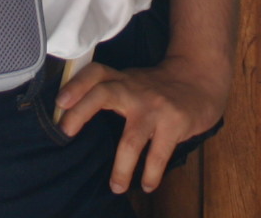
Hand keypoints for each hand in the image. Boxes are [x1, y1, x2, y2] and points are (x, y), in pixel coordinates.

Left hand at [57, 54, 229, 194]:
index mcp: (122, 80)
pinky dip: (151, 174)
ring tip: (116, 188)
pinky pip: (158, 155)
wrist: (201, 79)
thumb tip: (72, 117)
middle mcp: (135, 90)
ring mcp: (155, 107)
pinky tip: (147, 185)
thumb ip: (109, 92)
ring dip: (121, 168)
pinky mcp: (175, 123)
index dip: (76, 85)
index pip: (95, 73)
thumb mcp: (133, 82)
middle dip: (81, 112)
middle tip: (66, 133)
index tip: (59, 102)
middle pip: (103, 94)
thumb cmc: (160, 87)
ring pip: (130, 140)